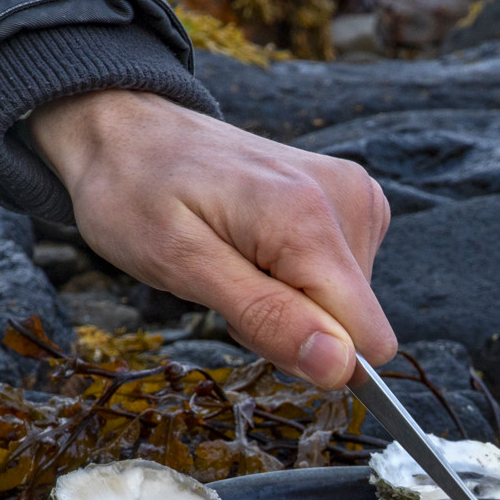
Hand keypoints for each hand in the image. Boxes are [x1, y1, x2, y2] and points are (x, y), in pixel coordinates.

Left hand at [26, 88, 395, 388]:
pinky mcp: (354, 201)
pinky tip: (254, 248)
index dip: (308, 352)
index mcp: (310, 218)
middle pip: (353, 325)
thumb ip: (268, 319)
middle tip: (227, 284)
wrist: (134, 132)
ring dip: (289, 303)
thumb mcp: (182, 267)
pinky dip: (295, 278)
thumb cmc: (140, 194)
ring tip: (234, 260)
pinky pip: (343, 277)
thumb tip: (341, 367)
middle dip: (291, 325)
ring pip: (349, 306)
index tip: (248, 319)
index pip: (365, 337)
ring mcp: (356, 196)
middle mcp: (350, 200)